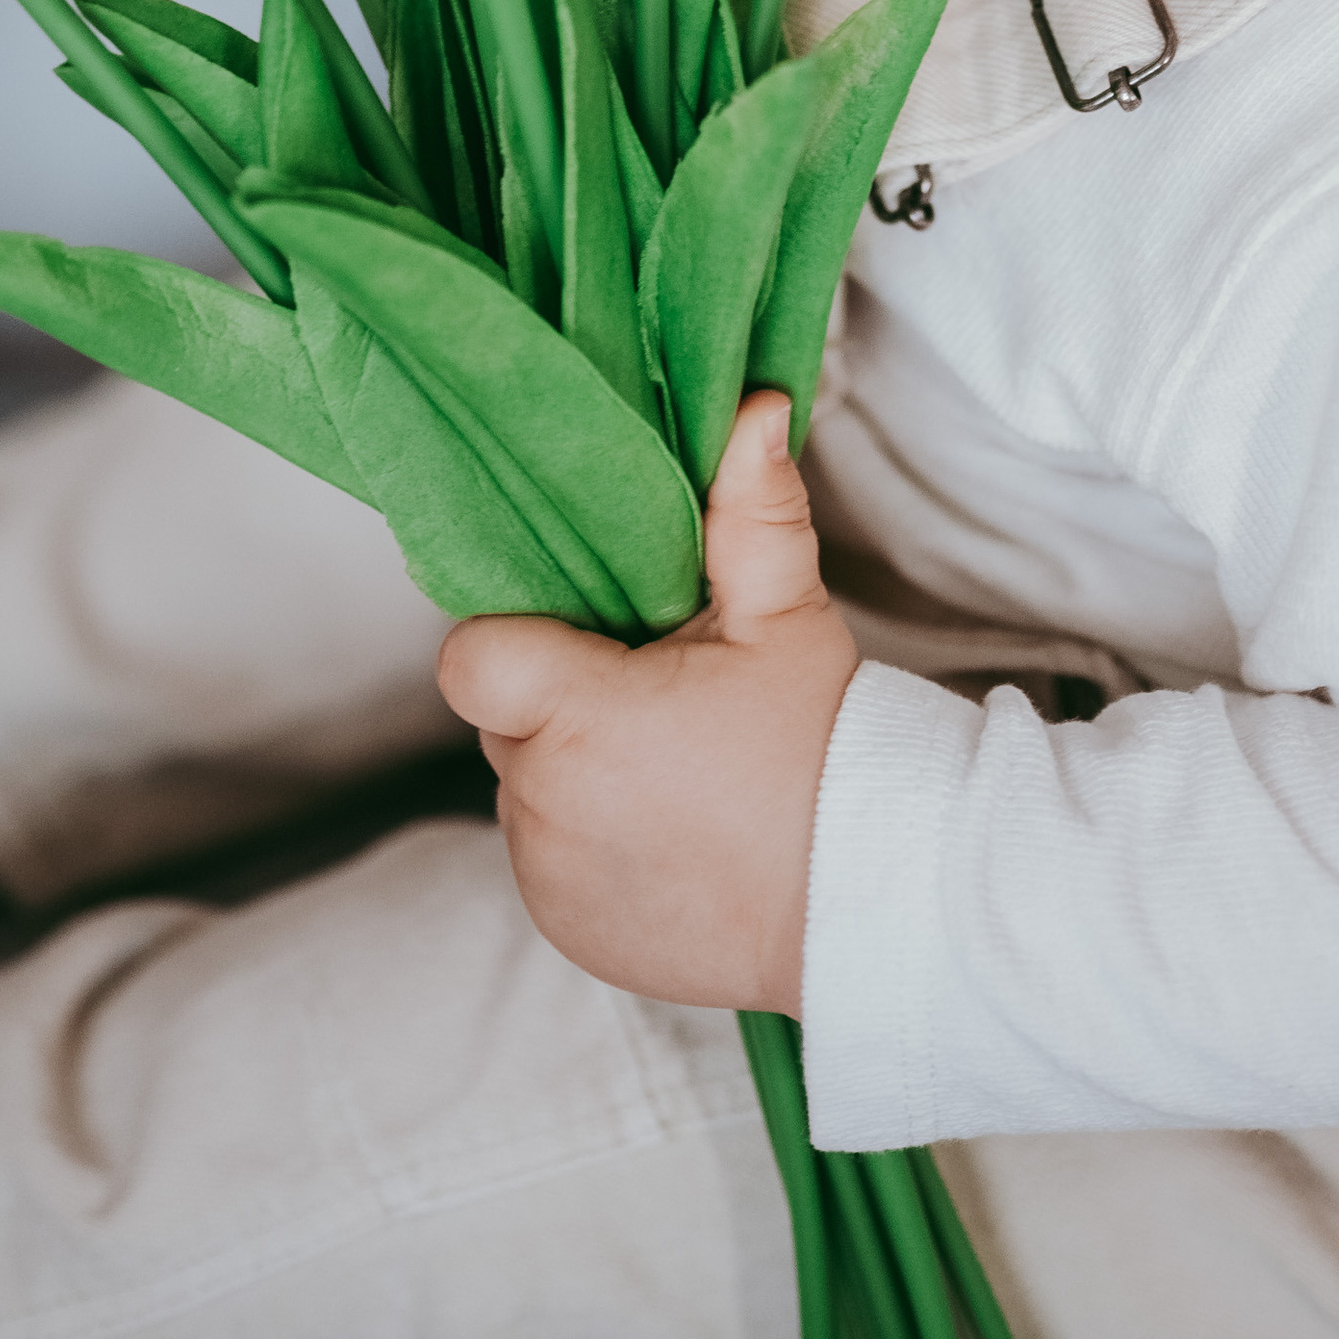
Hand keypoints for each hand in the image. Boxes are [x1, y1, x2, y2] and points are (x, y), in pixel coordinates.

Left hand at [437, 389, 858, 1016]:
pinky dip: (588, 840)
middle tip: (656, 693)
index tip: (581, 636)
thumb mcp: (787, 619)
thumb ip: (750, 513)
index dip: (514, 638)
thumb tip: (754, 409)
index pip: (472, 658)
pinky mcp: (567, 928)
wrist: (865, 906)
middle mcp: (545, 803)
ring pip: (525, 786)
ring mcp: (548, 875)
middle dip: (561, 698)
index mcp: (583, 717)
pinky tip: (668, 831)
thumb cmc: (822, 755)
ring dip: (572, 771)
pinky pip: (547, 858)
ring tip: (672, 768)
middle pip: (505, 717)